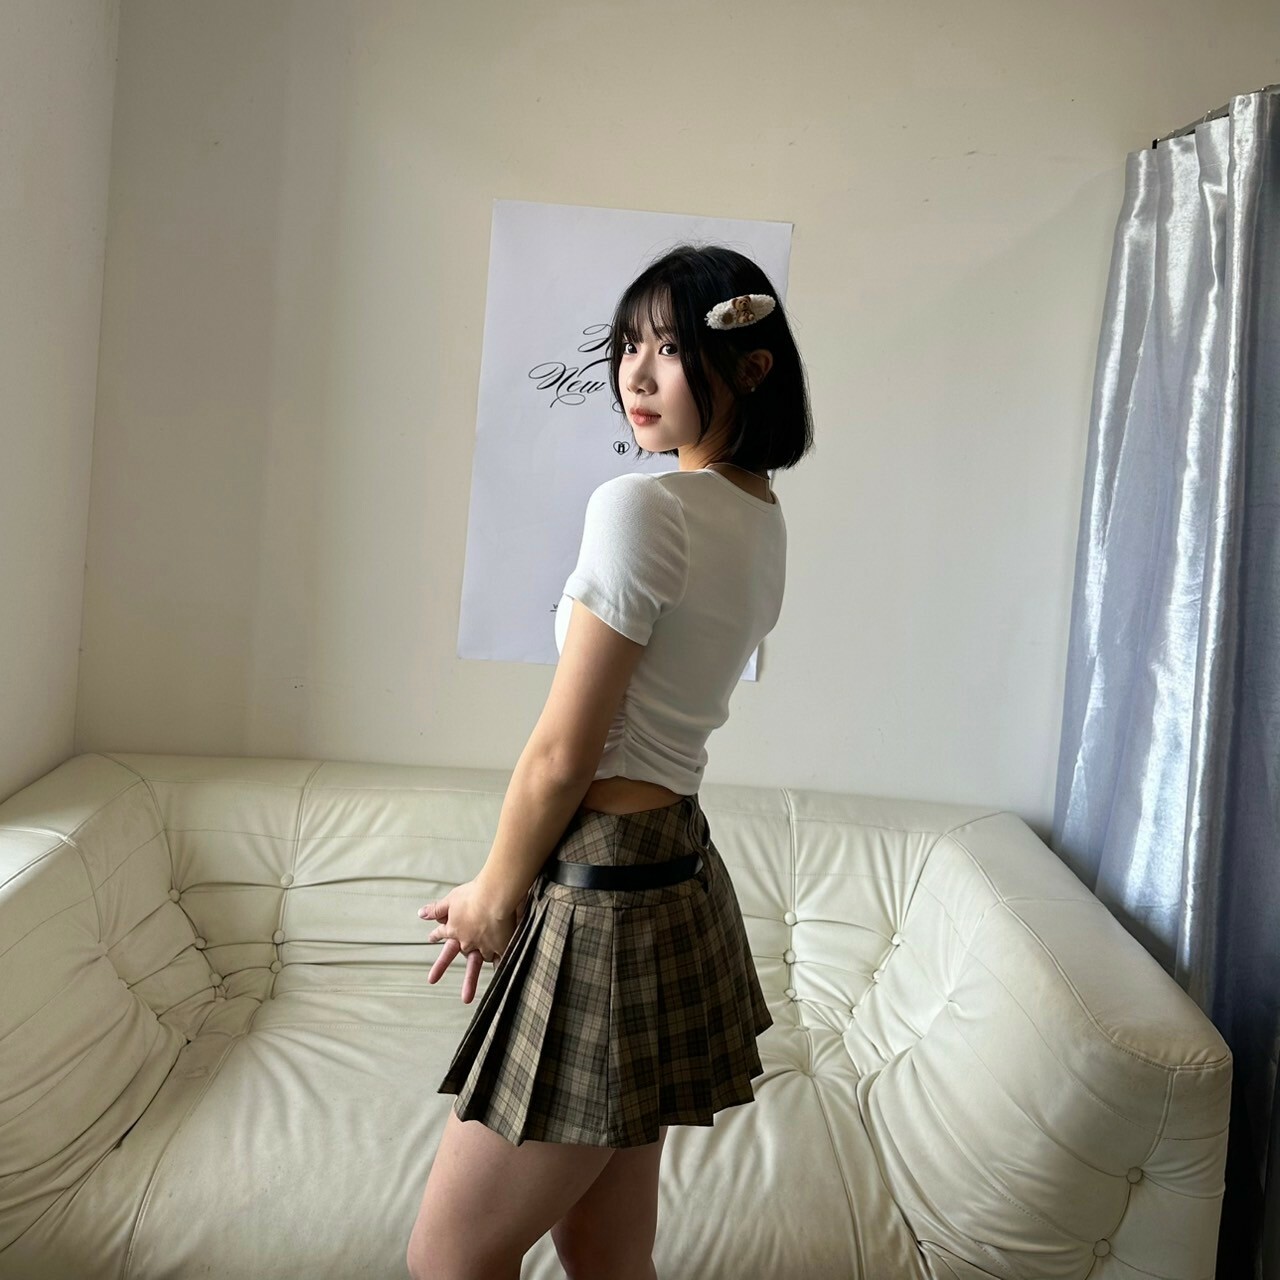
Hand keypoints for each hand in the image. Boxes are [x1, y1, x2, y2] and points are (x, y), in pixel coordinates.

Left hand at [417, 876, 525, 1003]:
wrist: (495, 897)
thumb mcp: (453, 898)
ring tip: (465, 999)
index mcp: (454, 927)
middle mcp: (466, 940)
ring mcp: (482, 946)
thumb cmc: (475, 893)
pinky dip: (500, 970)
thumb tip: (420, 914)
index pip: (443, 932)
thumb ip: (438, 908)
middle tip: (431, 980)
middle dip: (441, 966)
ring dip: (470, 981)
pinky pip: (499, 961)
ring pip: (476, 964)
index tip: (431, 938)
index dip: (437, 934)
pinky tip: (501, 980)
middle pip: (453, 954)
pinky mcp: (498, 947)